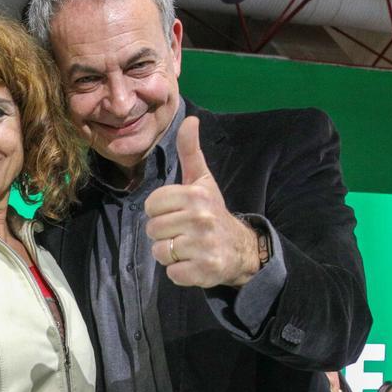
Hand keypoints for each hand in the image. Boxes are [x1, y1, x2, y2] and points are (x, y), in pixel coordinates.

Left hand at [144, 116, 261, 288]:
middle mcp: (200, 219)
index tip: (176, 212)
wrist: (240, 248)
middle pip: (152, 229)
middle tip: (182, 231)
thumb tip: (190, 119)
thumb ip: (190, 151)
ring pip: (159, 252)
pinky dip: (178, 271)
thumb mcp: (202, 181)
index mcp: (195, 196)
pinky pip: (172, 273)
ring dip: (169, 253)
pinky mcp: (204, 271)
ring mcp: (203, 246)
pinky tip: (192, 262)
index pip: (151, 205)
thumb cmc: (213, 212)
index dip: (159, 211)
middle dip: (163, 233)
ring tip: (186, 247)